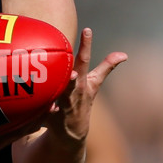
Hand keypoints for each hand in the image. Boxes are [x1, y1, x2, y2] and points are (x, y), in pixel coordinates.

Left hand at [47, 27, 127, 142]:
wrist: (71, 132)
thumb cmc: (81, 100)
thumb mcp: (94, 85)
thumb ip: (106, 67)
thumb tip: (123, 54)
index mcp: (83, 82)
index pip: (85, 61)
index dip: (87, 45)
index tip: (87, 30)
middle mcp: (74, 92)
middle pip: (74, 79)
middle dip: (75, 74)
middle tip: (74, 70)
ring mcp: (62, 105)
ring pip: (60, 96)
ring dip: (61, 92)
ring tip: (61, 84)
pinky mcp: (49, 116)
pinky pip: (44, 112)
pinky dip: (43, 110)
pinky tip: (38, 106)